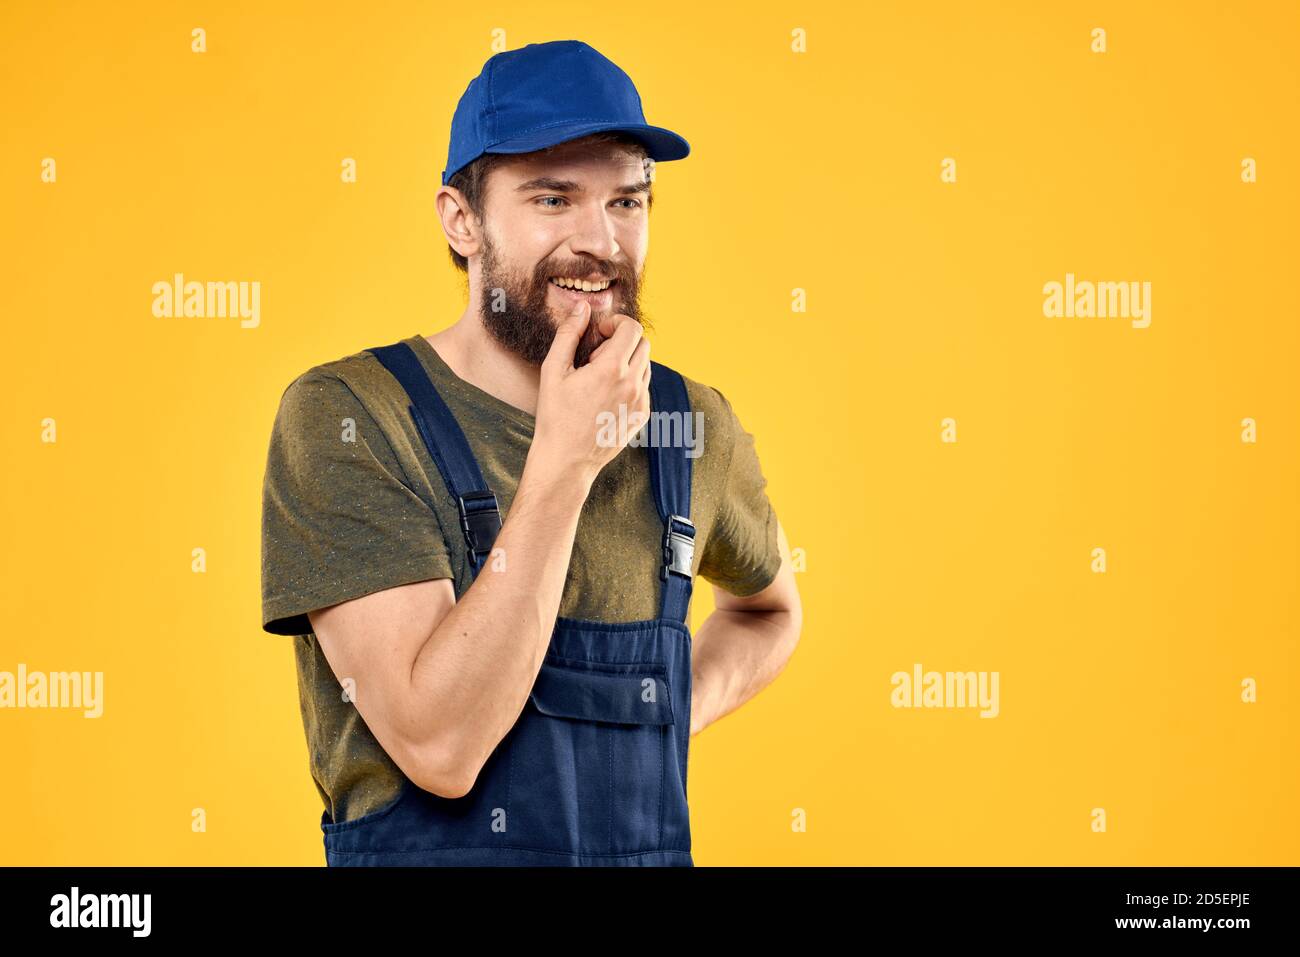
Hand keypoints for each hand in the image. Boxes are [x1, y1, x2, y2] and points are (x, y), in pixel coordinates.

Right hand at [532, 299, 651, 486]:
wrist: (567, 459)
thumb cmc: (555, 416)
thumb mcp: (554, 370)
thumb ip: (569, 334)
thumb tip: (582, 308)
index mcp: (611, 369)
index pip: (632, 329)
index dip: (615, 323)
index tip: (599, 332)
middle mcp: (632, 384)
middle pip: (643, 344)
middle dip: (622, 340)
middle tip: (597, 354)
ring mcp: (640, 402)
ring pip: (645, 365)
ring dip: (627, 361)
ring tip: (600, 377)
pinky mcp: (641, 416)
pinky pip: (644, 387)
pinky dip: (630, 382)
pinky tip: (606, 394)